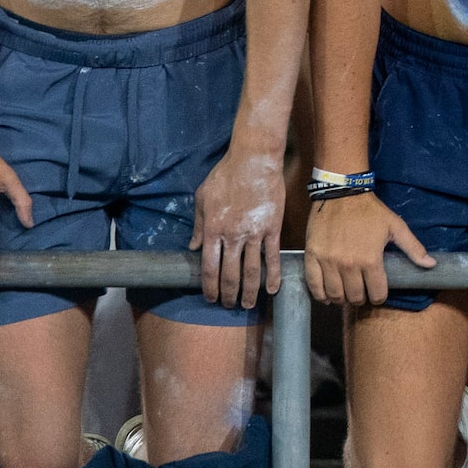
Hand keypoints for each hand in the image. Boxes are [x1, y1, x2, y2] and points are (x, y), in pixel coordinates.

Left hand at [189, 147, 285, 307]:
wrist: (253, 160)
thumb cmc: (225, 176)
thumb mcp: (202, 199)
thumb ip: (198, 226)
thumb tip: (194, 248)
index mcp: (213, 231)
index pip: (209, 268)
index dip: (209, 288)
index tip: (210, 299)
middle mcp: (233, 236)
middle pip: (230, 274)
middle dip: (228, 294)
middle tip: (228, 306)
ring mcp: (254, 233)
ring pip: (252, 270)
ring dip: (250, 291)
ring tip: (249, 305)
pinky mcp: (272, 227)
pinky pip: (273, 256)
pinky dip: (273, 274)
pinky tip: (273, 288)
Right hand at [302, 190, 434, 308]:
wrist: (341, 194)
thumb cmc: (370, 211)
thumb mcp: (395, 226)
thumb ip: (413, 248)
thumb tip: (432, 265)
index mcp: (370, 259)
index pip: (376, 293)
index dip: (379, 297)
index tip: (378, 293)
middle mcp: (348, 265)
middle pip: (354, 297)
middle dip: (361, 298)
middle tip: (362, 293)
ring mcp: (328, 262)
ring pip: (334, 295)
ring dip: (342, 299)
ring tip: (347, 294)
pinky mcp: (312, 258)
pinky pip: (314, 286)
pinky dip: (321, 295)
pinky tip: (327, 296)